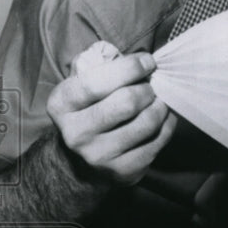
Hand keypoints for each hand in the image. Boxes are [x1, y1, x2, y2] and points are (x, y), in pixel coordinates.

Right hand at [46, 41, 175, 184]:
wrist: (81, 162)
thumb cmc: (88, 111)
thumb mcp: (79, 86)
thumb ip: (96, 65)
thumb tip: (128, 55)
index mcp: (61, 105)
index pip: (96, 82)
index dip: (129, 68)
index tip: (148, 61)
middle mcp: (76, 133)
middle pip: (127, 102)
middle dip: (148, 88)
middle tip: (153, 84)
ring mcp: (99, 156)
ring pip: (146, 123)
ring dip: (160, 106)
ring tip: (159, 99)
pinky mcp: (122, 171)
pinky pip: (157, 142)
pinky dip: (167, 125)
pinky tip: (163, 118)